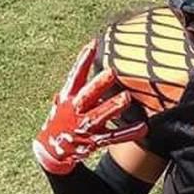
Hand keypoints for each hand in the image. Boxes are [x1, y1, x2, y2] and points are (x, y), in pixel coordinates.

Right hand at [32, 39, 147, 173]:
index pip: (75, 76)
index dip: (83, 60)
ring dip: (113, 107)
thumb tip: (89, 61)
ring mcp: (84, 127)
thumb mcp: (63, 100)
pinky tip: (142, 128)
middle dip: (99, 84)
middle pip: (87, 95)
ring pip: (100, 116)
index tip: (93, 44)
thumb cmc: (62, 118)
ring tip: (126, 98)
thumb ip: (77, 85)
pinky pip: (113, 137)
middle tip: (112, 72)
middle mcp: (75, 111)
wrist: (51, 150)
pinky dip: (128, 133)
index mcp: (67, 98)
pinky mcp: (94, 142)